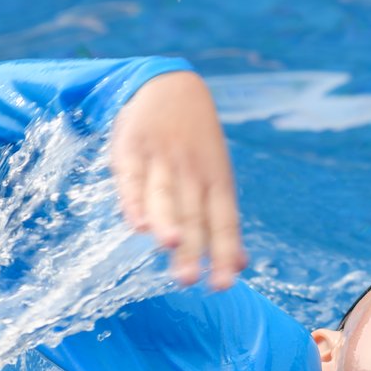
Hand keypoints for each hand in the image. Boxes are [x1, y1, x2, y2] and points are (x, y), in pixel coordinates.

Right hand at [109, 70, 247, 289]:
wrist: (169, 84)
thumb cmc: (196, 144)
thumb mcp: (217, 177)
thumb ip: (223, 223)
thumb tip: (238, 267)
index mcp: (217, 181)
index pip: (224, 222)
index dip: (223, 253)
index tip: (223, 285)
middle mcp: (192, 172)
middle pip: (193, 215)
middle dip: (193, 248)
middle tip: (190, 280)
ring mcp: (162, 159)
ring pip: (165, 196)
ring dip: (167, 221)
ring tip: (170, 246)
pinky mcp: (131, 150)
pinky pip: (132, 178)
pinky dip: (134, 200)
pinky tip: (135, 222)